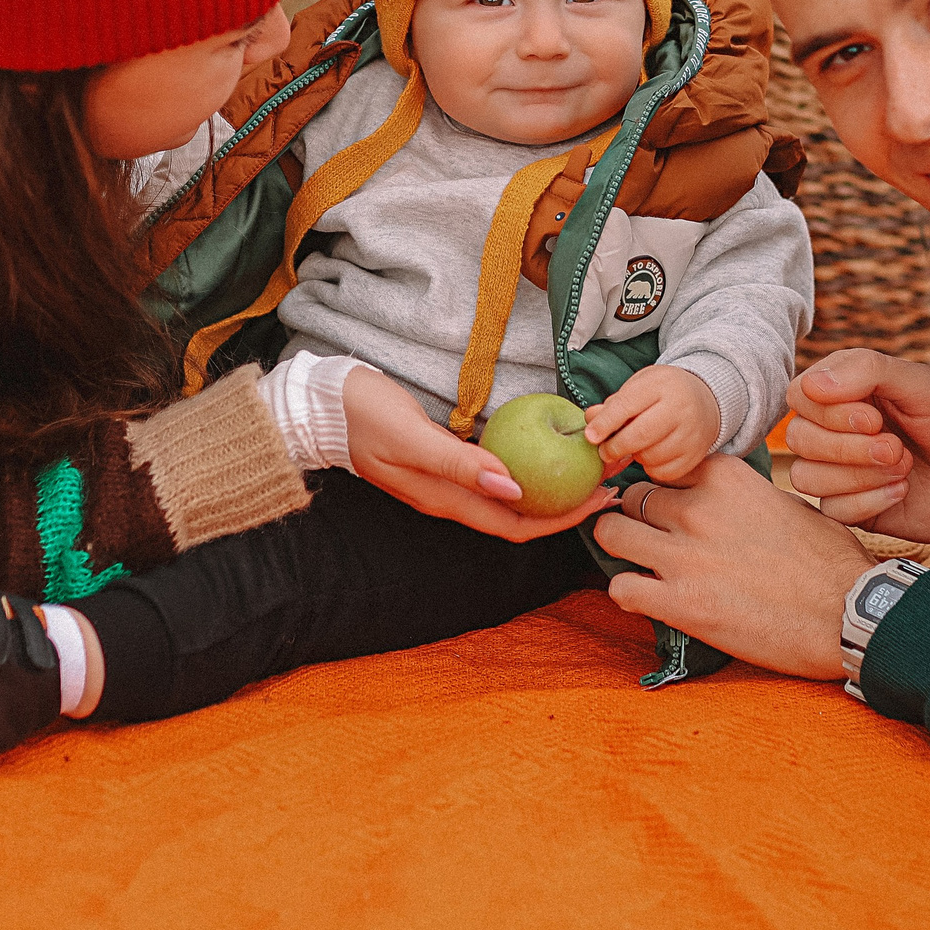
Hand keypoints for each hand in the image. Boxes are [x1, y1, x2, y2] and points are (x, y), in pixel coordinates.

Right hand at [342, 364, 613, 541]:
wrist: (320, 405)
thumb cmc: (364, 416)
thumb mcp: (412, 436)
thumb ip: (459, 463)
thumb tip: (516, 488)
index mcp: (445, 500)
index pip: (516, 525)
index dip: (561, 521)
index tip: (601, 500)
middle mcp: (449, 498)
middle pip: (519, 514)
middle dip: (566, 504)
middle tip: (609, 480)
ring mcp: (444, 481)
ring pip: (508, 494)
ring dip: (548, 485)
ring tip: (585, 464)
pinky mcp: (441, 460)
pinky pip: (492, 472)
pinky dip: (524, 465)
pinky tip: (542, 445)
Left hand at [584, 364, 721, 483]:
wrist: (705, 400)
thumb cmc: (663, 392)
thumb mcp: (639, 386)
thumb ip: (614, 403)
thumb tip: (590, 419)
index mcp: (661, 384)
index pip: (627, 405)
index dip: (605, 423)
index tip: (590, 436)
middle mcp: (681, 407)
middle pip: (640, 435)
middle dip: (615, 447)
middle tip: (604, 451)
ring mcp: (691, 432)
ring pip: (652, 456)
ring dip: (635, 456)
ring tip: (635, 446)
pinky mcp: (696, 454)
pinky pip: (664, 472)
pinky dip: (651, 467)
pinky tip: (651, 455)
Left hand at [593, 457, 871, 680]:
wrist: (851, 615)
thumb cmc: (831, 562)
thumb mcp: (788, 504)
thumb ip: (743, 496)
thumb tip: (723, 501)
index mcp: (726, 477)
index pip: (666, 466)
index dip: (666, 488)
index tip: (670, 505)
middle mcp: (698, 508)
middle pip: (633, 496)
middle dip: (639, 516)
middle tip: (652, 537)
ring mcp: (684, 555)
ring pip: (612, 532)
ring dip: (622, 548)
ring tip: (639, 563)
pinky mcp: (680, 603)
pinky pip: (620, 588)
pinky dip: (628, 594)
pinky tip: (649, 599)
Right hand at [783, 349, 929, 547]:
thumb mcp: (926, 385)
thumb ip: (868, 370)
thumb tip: (813, 384)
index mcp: (851, 390)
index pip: (800, 395)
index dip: (829, 412)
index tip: (875, 417)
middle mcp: (841, 428)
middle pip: (799, 438)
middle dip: (848, 448)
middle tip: (897, 450)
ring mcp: (846, 470)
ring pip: (806, 476)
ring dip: (858, 476)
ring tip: (903, 470)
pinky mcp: (856, 508)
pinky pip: (830, 510)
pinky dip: (867, 503)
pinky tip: (902, 493)